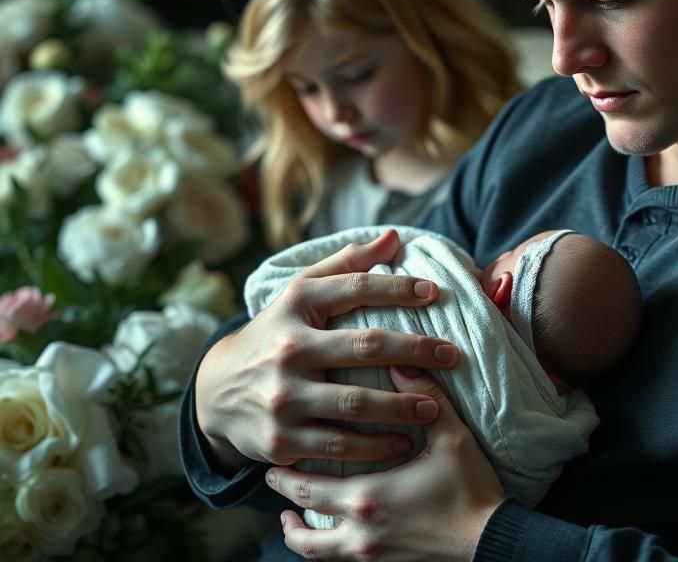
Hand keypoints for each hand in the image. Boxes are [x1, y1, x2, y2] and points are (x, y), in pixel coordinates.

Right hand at [195, 230, 460, 471]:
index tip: (435, 292)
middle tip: (453, 356)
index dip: (398, 287)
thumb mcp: (300, 294)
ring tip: (435, 407)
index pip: (355, 287)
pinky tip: (404, 444)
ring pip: (357, 403)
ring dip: (403, 406)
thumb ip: (347, 265)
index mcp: (295, 305)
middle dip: (417, 350)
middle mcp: (288, 348)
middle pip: (366, 346)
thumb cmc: (277, 334)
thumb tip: (395, 238)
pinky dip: (376, 448)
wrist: (216, 392)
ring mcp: (283, 396)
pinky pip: (339, 445)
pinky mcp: (280, 440)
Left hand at [267, 366, 504, 560]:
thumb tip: (400, 359)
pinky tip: (327, 537)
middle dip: (284, 500)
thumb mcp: (451, 438)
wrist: (492, 541)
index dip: (286, 475)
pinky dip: (323, 551)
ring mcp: (369, 555)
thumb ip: (423, 397)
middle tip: (272, 479)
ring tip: (289, 518)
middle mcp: (360, 531)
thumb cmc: (472, 489)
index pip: (309, 487)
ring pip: (314, 553)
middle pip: (303, 521)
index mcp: (368, 497)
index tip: (272, 460)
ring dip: (297, 535)